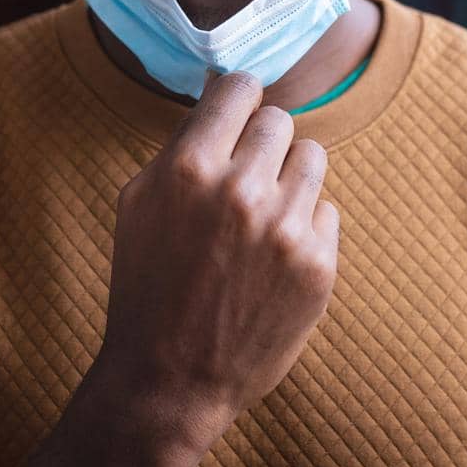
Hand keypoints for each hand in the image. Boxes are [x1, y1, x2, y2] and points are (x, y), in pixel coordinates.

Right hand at [96, 71, 339, 447]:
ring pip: (311, 158)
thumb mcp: (139, 203)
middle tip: (242, 177)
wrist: (170, 379)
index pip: (240, 87)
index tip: (235, 115)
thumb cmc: (147, 285)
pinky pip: (327, 211)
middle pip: (279, 120)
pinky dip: (304, 226)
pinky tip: (272, 257)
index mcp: (189, 168)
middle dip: (259, 142)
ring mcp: (286, 230)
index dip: (236, 99)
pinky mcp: (319, 266)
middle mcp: (242, 191)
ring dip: (289, 177)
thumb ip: (182, 144)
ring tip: (261, 215)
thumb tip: (222, 95)